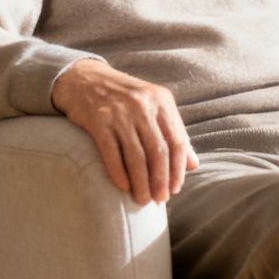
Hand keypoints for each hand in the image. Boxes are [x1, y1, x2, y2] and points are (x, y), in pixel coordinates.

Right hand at [51, 59, 198, 203]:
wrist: (85, 79)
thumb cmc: (124, 99)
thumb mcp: (153, 107)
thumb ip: (174, 132)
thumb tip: (193, 165)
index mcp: (162, 101)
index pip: (177, 141)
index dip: (178, 169)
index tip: (175, 190)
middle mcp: (143, 105)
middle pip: (159, 151)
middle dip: (161, 180)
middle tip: (159, 200)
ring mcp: (120, 112)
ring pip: (136, 155)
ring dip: (141, 182)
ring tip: (142, 199)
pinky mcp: (98, 119)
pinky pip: (111, 152)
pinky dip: (119, 172)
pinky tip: (123, 187)